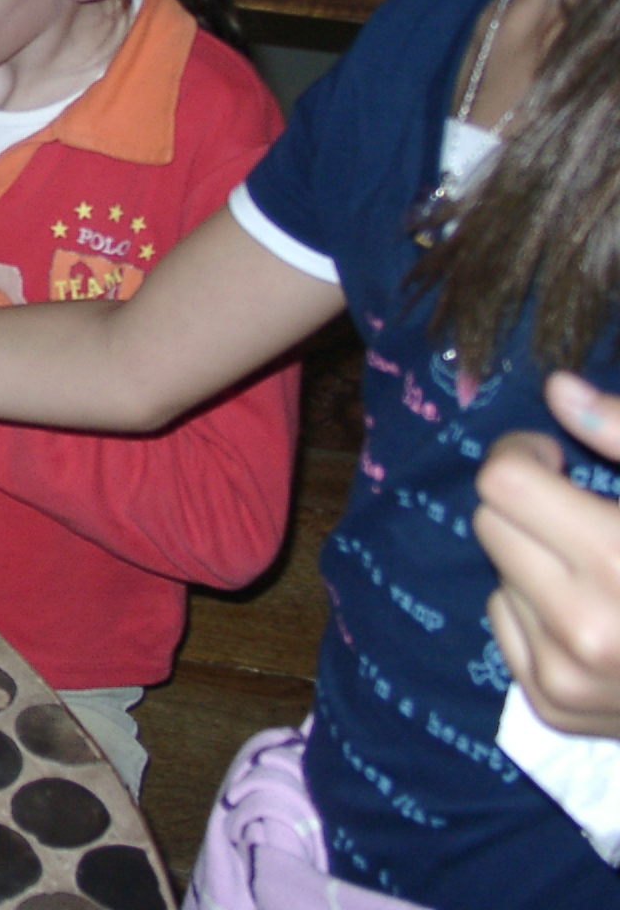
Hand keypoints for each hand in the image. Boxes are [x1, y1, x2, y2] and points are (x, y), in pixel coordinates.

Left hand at [475, 372, 619, 736]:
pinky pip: (503, 624)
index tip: (556, 459)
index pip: (503, 483)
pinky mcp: (553, 708)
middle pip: (491, 522)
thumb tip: (557, 390)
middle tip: (585, 514)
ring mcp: (565, 677)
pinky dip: (538, 612)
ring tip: (606, 574)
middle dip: (531, 508)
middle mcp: (584, 628)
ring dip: (537, 562)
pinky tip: (601, 618)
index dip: (526, 456)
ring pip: (496, 574)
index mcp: (619, 560)